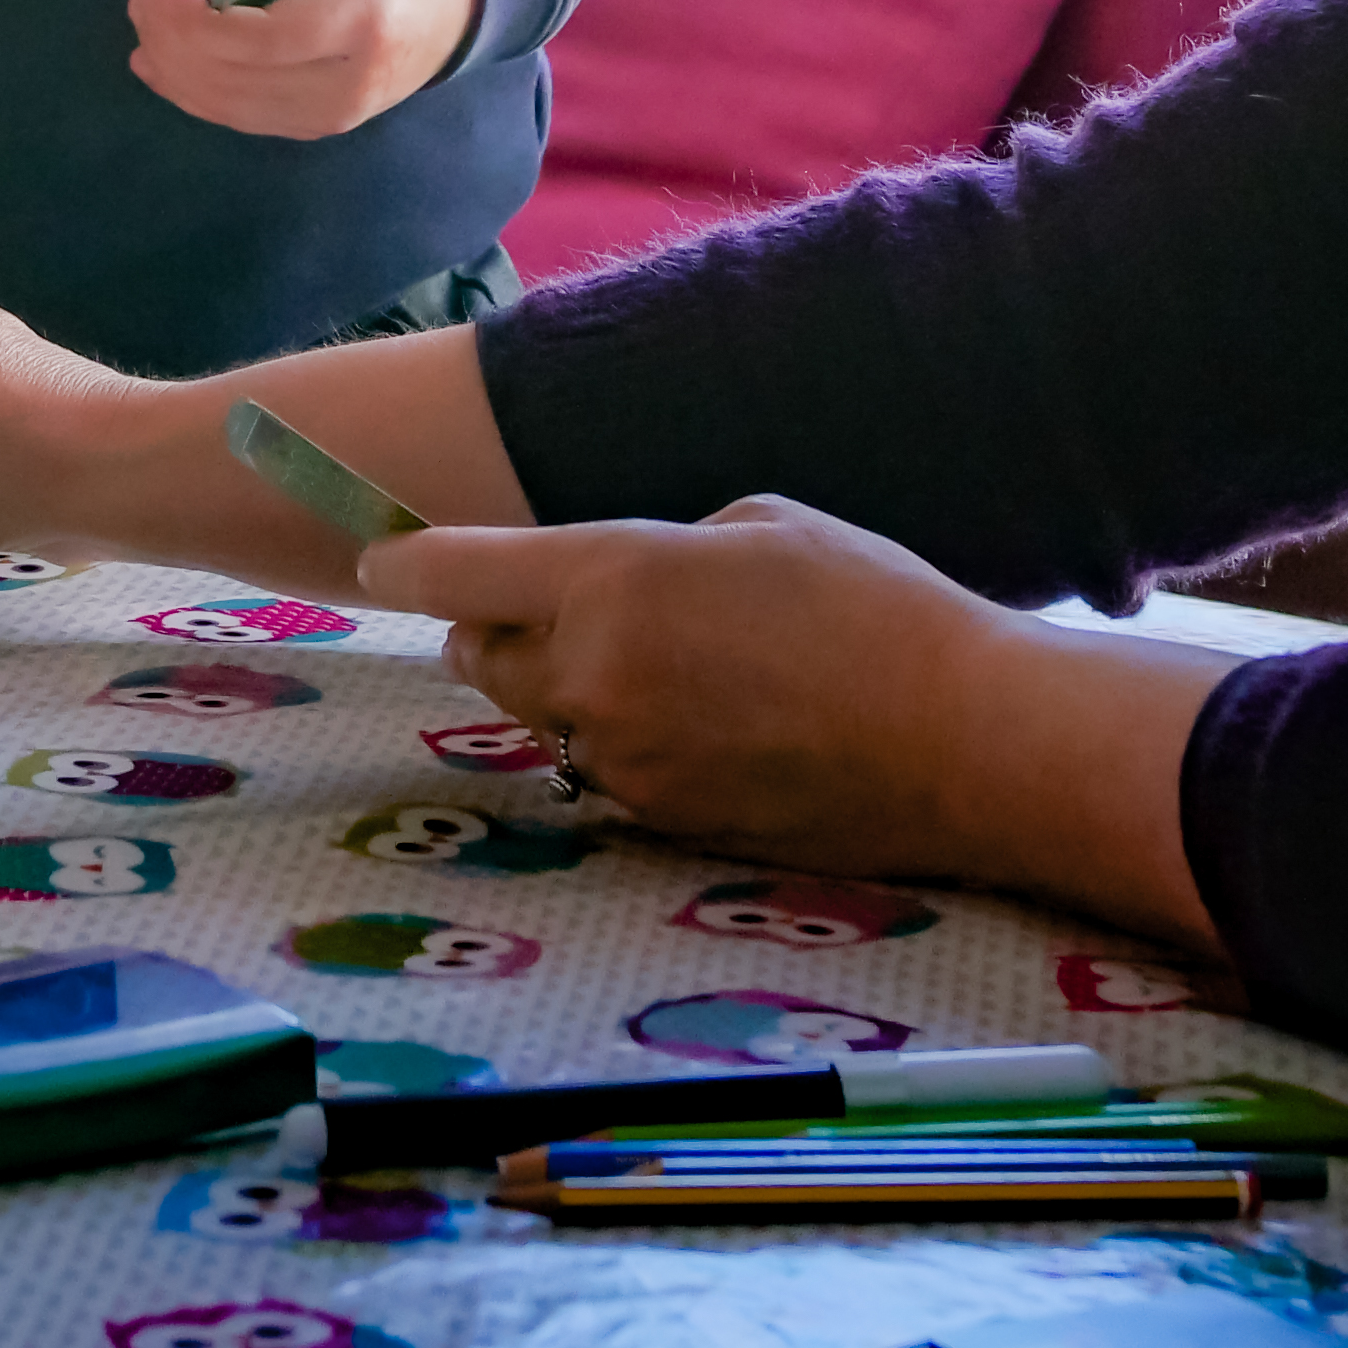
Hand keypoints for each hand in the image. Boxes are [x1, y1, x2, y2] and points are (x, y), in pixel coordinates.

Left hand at [129, 0, 476, 138]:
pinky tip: (158, 65)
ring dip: (176, 69)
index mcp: (373, 20)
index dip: (204, 23)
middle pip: (242, 79)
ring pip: (236, 107)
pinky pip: (246, 119)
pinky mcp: (321, 122)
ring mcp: (336, 112)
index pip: (274, 39)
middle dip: (175, 40)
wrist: (470, 7)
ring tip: (143, 20)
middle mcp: (351, 81)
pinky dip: (195, 96)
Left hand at [361, 496, 1230, 952]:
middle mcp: (597, 676)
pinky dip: (625, 741)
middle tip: (554, 602)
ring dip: (568, 688)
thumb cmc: (877, 606)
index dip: (406, 559)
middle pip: (482, 654)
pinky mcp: (664, 824)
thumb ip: (656, 549)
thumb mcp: (758, 524)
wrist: (965, 742)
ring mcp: (627, 761)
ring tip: (664, 663)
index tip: (381, 553)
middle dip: (499, 625)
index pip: (455, 572)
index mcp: (612, 580)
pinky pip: (606, 771)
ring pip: (545, 719)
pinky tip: (706, 723)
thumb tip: (616, 581)